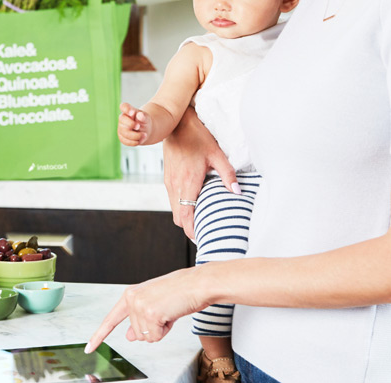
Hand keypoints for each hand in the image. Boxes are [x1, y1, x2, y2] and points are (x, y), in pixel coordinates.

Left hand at [85, 268, 206, 352]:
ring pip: (146, 337)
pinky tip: (172, 315)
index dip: (99, 336)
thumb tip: (129, 336)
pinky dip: (166, 330)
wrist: (198, 283)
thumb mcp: (155, 305)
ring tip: (170, 311)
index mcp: (130, 295)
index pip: (111, 319)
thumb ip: (139, 320)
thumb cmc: (180, 292)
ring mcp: (139, 306)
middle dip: (154, 329)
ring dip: (161, 330)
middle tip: (166, 312)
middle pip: (136, 334)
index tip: (89, 349)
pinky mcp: (150, 313)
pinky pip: (156, 337)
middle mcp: (131, 299)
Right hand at [118, 102, 152, 145]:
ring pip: (124, 133)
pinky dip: (134, 142)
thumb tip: (140, 115)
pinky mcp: (122, 137)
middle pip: (122, 120)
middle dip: (131, 124)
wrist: (145, 131)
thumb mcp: (146, 118)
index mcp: (129, 111)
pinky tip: (140, 140)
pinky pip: (126, 141)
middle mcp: (122, 118)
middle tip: (139, 126)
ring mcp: (121, 128)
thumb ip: (143, 117)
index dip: (126, 109)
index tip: (132, 112)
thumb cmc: (144, 122)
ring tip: (144, 135)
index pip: (124, 106)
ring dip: (136, 135)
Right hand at [164, 107, 239, 239]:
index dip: (192, 231)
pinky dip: (181, 207)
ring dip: (185, 217)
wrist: (175, 123)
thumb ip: (227, 174)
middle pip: (178, 218)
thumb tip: (237, 191)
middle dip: (189, 228)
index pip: (186, 216)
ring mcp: (169, 182)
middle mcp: (175, 185)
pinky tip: (193, 204)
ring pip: (174, 209)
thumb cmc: (197, 136)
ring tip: (200, 221)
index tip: (202, 238)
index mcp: (188, 182)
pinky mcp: (167, 178)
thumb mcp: (217, 153)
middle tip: (204, 232)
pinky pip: (172, 199)